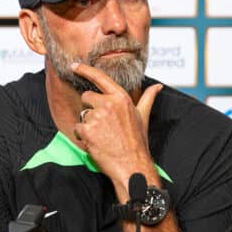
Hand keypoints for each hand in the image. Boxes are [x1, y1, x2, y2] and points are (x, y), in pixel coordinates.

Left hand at [71, 62, 162, 196]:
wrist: (132, 165)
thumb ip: (148, 98)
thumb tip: (157, 86)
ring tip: (103, 136)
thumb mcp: (143, 116)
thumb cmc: (137, 142)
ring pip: (82, 114)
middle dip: (91, 108)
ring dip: (88, 125)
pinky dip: (83, 136)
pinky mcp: (87, 130)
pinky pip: (77, 128)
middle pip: (87, 97)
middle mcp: (108, 104)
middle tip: (104, 125)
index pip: (100, 78)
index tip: (74, 65)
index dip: (85, 69)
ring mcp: (97, 117)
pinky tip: (96, 143)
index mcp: (121, 98)